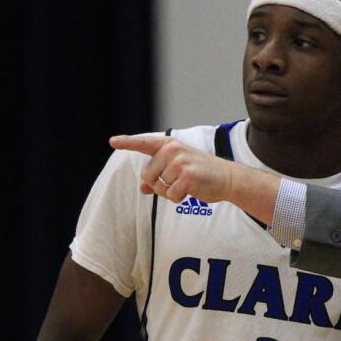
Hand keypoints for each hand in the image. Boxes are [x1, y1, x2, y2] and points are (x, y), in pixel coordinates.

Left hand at [110, 134, 234, 204]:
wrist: (228, 178)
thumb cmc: (202, 174)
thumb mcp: (178, 170)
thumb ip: (158, 175)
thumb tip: (142, 188)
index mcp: (169, 145)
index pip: (144, 143)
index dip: (127, 142)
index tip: (112, 142)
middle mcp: (172, 150)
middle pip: (147, 175)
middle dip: (158, 185)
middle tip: (177, 183)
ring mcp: (179, 162)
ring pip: (158, 187)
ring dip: (169, 193)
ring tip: (186, 185)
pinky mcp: (186, 176)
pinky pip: (170, 195)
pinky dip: (178, 198)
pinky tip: (191, 191)